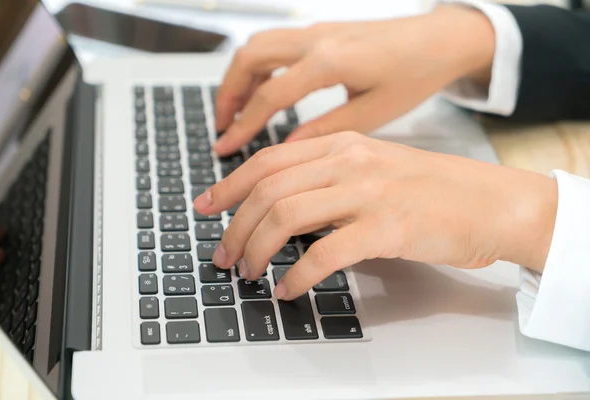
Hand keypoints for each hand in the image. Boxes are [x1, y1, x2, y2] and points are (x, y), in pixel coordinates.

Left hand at [194, 132, 557, 299]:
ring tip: (249, 273)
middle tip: (224, 255)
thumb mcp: (374, 168)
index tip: (207, 207)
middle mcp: (350, 162)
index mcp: (342, 145)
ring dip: (257, 249)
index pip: (268, 161)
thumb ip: (329, 179)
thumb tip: (281, 209)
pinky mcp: (387, 228)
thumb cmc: (433, 189)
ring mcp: (368, 192)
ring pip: (287, 216)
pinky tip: (289, 289)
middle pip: (269, 190)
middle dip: (235, 226)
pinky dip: (298, 275)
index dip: (229, 185)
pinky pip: (325, 253)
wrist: (491, 202)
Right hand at [213, 4, 495, 155]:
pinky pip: (274, 43)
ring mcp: (316, 30)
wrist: (439, 39)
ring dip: (238, 77)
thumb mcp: (372, 112)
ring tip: (235, 112)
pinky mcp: (321, 30)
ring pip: (257, 45)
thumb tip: (288, 150)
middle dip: (227, 94)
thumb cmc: (415, 74)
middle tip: (222, 128)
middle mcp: (316, 38)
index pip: (270, 95)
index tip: (226, 146)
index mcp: (330, 61)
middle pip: (250, 58)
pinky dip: (257, 66)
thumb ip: (325, 130)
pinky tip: (262, 91)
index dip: (243, 125)